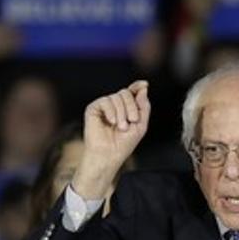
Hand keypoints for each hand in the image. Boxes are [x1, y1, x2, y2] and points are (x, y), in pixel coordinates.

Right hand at [73, 80, 150, 198]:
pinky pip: (105, 101)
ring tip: (122, 127)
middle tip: (133, 121)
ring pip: (116, 96)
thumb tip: (143, 86)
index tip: (144, 84)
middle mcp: (114, 105)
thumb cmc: (124, 144)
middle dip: (132, 106)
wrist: (109, 155)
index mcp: (126, 108)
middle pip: (126, 93)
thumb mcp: (140, 125)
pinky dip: (111, 111)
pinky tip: (112, 122)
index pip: (132, 91)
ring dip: (122, 112)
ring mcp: (104, 106)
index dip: (137, 86)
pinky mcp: (93, 109)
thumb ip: (143, 106)